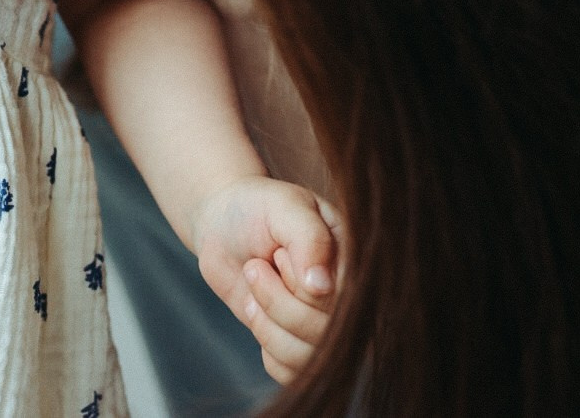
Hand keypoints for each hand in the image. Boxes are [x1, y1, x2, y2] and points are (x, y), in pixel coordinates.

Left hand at [194, 176, 343, 383]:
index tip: (278, 253)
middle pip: (325, 333)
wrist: (222, 223)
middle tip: (257, 265)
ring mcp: (326, 325)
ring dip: (267, 323)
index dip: (302, 285)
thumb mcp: (284, 206)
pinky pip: (290, 372)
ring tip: (254, 284)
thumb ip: (309, 238)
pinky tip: (255, 308)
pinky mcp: (300, 345)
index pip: (345, 299)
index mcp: (356, 260)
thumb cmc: (257, 208)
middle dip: (277, 300)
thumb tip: (323, 287)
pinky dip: (265, 343)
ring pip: (307, 358)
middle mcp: (348, 298)